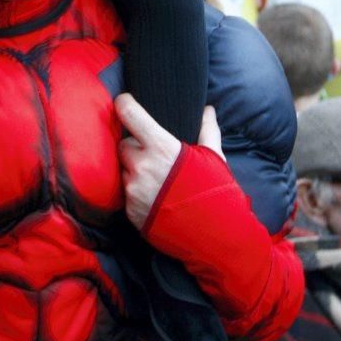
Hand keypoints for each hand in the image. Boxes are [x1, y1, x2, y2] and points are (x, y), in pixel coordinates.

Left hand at [115, 95, 223, 229]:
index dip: (124, 104)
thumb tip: (208, 109)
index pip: (128, 113)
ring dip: (134, 170)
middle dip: (135, 147)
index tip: (125, 102)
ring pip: (123, 169)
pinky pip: (125, 193)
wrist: (217, 239)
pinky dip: (136, 192)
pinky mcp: (130, 212)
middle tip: (154, 156)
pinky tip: (155, 197)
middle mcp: (142, 167)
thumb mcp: (214, 158)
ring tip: (158, 180)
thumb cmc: (217, 193)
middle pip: (123, 144)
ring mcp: (134, 191)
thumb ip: (207, 130)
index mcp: (161, 148)